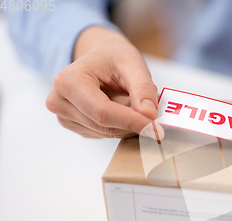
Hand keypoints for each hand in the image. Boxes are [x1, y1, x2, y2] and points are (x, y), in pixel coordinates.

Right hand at [46, 26, 163, 138]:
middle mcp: (59, 100)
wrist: (101, 58)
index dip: (131, 122)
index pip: (102, 111)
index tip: (156, 128)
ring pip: (106, 133)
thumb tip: (149, 115)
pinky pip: (104, 135)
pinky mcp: (74, 126)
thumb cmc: (114, 58)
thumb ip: (143, 88)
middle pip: (104, 125)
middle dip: (133, 124)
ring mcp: (64, 116)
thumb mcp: (133, 64)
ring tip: (139, 108)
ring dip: (129, 127)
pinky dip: (121, 128)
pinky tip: (126, 113)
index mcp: (68, 80)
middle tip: (156, 119)